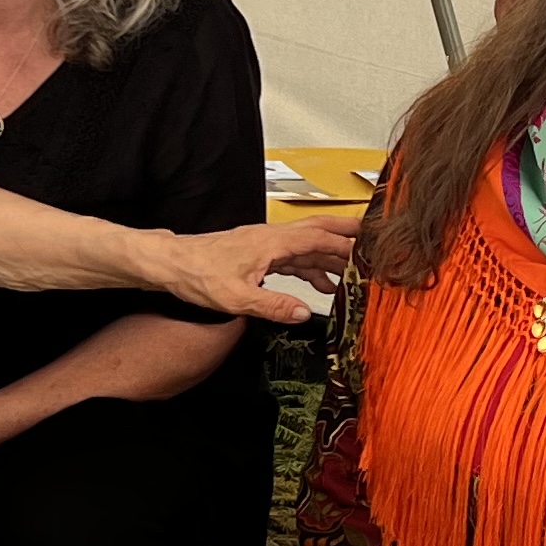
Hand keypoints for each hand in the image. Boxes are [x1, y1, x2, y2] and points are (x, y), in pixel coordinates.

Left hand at [162, 218, 353, 321]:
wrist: (172, 264)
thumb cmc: (197, 275)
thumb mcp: (236, 298)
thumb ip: (273, 306)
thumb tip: (303, 313)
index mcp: (271, 242)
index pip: (318, 238)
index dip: (346, 245)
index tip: (369, 251)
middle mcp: (271, 238)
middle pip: (317, 232)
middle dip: (346, 236)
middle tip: (373, 241)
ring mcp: (265, 245)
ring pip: (307, 247)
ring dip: (330, 258)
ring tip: (353, 274)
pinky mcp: (258, 255)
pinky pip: (293, 258)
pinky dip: (311, 268)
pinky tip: (320, 283)